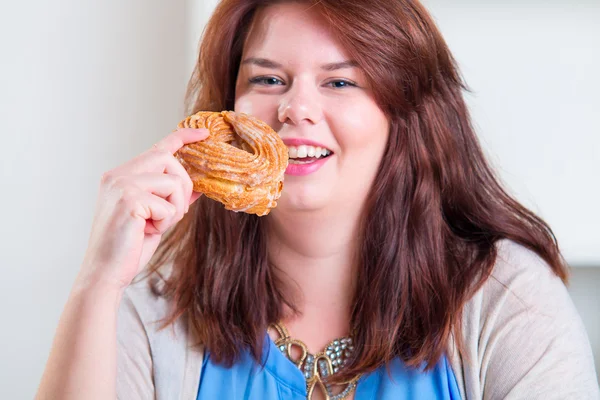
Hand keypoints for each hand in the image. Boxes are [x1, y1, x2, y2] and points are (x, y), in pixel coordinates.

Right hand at [78, 128, 207, 291]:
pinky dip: (165, 222)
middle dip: (183, 184)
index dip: (183, 137)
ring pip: (172, 182)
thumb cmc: (129, 246)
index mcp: (122, 175)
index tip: (204, 134)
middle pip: (168, 158)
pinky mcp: (128, 200)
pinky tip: (147, 231)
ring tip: (156, 225)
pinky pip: (167, 205)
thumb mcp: (156, 216)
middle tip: (176, 211)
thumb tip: (199, 186)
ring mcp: (121, 185)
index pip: (157, 147)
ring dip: (174, 208)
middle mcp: (118, 174)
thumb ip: (172, 197)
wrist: (106, 272)